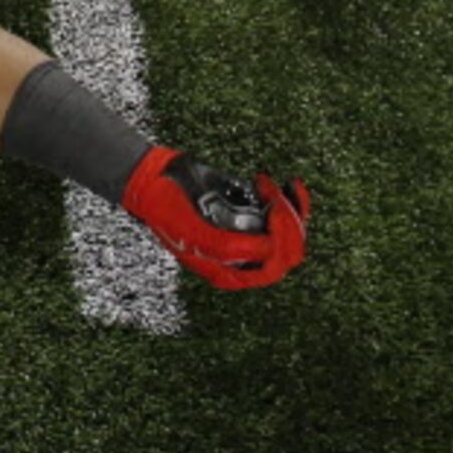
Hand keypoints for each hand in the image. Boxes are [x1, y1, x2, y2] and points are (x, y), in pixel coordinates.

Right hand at [121, 152, 311, 290]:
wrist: (156, 180)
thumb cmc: (168, 208)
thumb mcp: (192, 231)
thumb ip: (225, 245)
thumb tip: (265, 247)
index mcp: (228, 272)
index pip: (273, 266)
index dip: (279, 239)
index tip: (271, 209)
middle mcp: (243, 259)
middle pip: (288, 253)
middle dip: (289, 223)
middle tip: (275, 196)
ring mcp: (250, 238)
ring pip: (293, 236)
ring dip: (293, 209)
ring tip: (276, 185)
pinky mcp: (253, 216)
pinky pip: (286, 218)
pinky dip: (295, 201)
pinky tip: (290, 183)